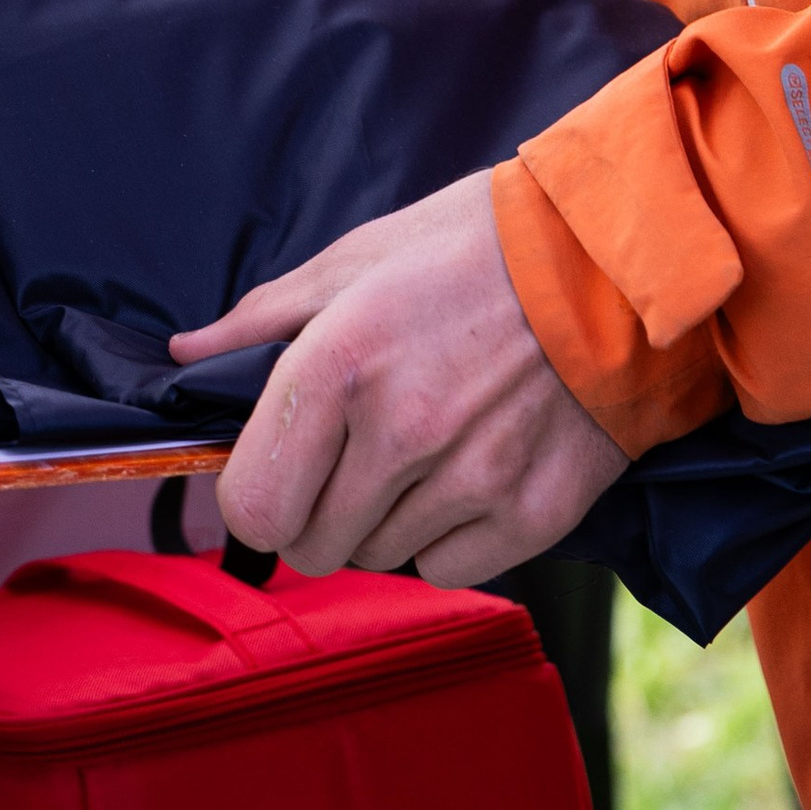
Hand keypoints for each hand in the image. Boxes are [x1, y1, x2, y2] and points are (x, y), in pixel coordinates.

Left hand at [167, 172, 628, 583]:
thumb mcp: (362, 256)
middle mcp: (401, 431)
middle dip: (317, 513)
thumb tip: (190, 359)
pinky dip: (449, 535)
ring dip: (385, 518)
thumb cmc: (483, 242)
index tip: (276, 474)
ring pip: (380, 556)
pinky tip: (472, 473)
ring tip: (426, 449)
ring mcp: (471, 478)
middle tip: (354, 461)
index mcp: (341, 362)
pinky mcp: (534, 512)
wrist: (620, 255)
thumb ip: (265, 317)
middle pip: (311, 546)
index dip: (253, 498)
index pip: (252, 505)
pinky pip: (450, 567)